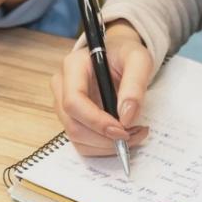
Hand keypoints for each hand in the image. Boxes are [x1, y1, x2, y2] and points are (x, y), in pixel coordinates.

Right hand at [51, 20, 153, 155]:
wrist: (119, 55)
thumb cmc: (126, 54)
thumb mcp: (139, 60)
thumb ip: (135, 85)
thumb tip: (127, 117)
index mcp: (73, 66)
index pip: (73, 102)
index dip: (96, 121)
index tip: (123, 129)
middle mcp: (62, 85)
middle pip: (73, 125)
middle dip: (105, 138)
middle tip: (134, 134)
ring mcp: (63, 104)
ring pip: (77, 138)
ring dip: (106, 145)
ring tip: (134, 134)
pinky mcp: (72, 118)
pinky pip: (83, 142)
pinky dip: (104, 146)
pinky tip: (123, 135)